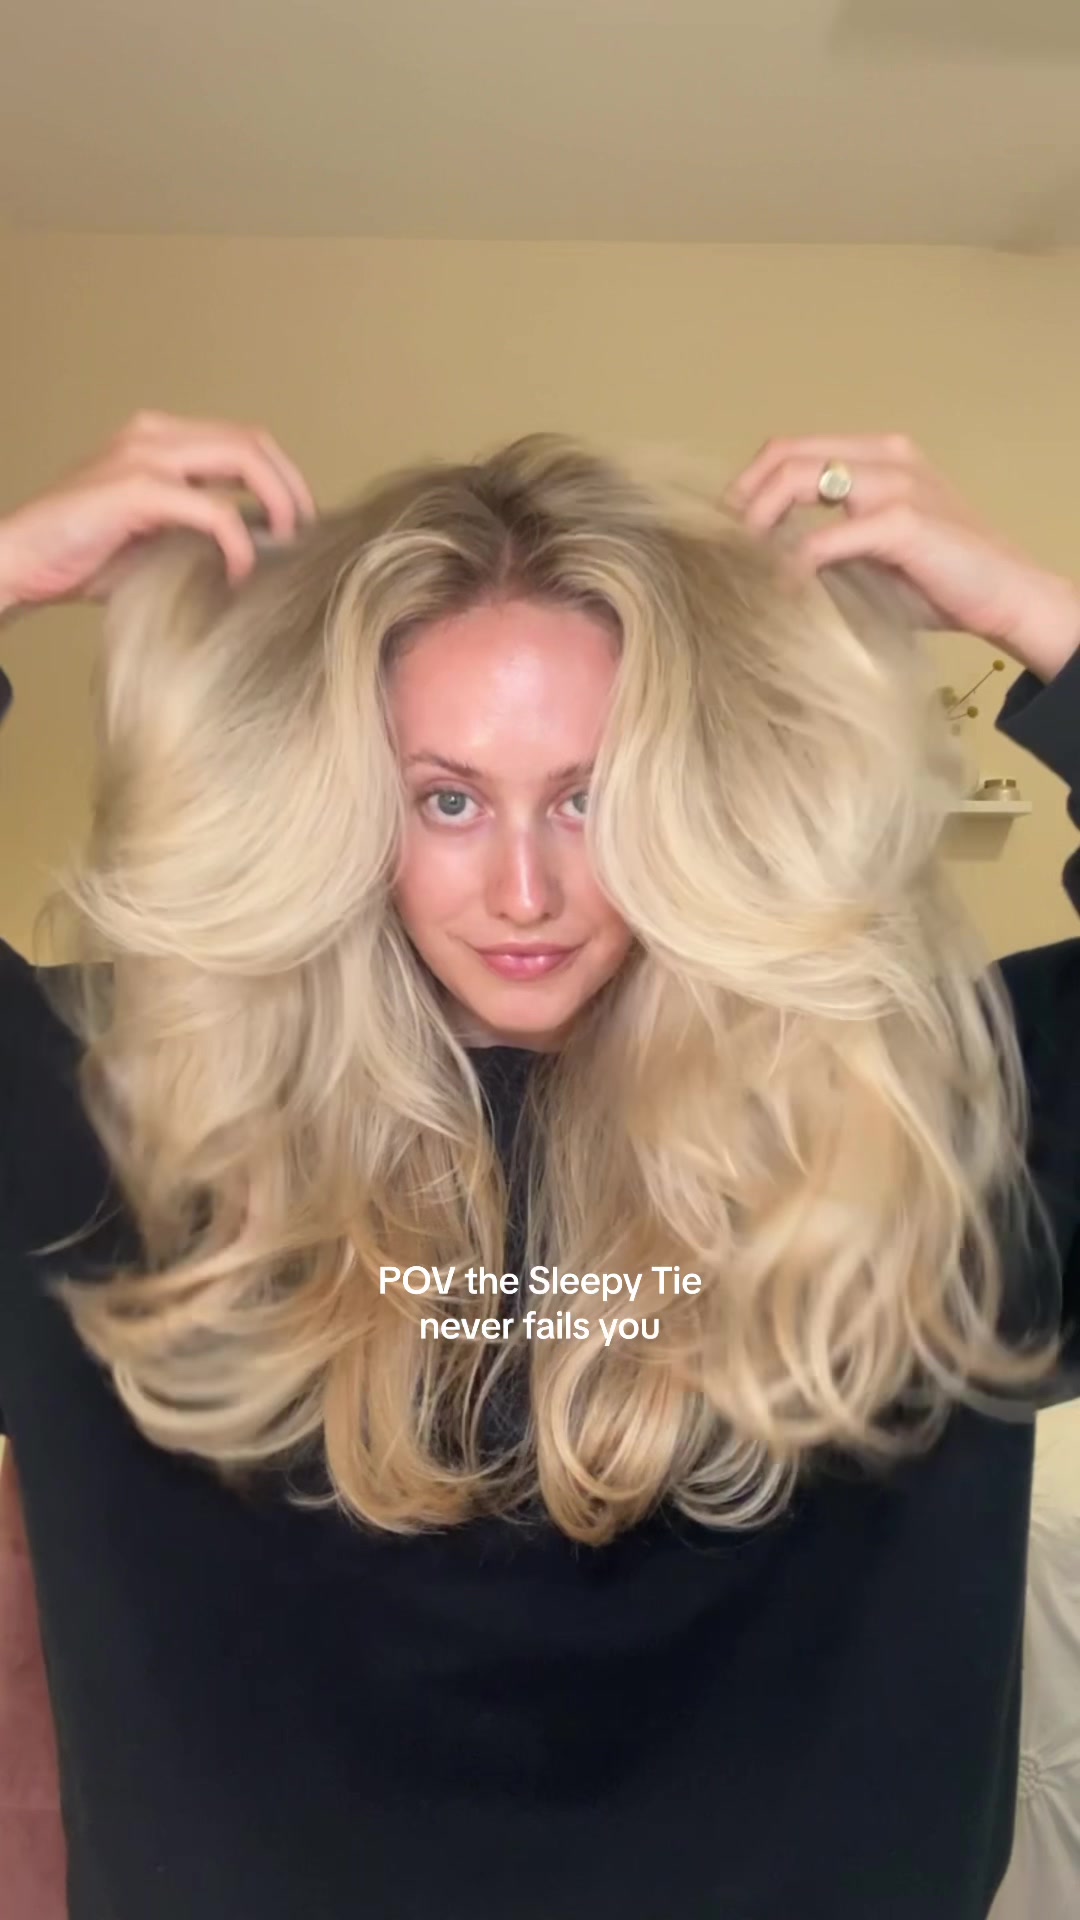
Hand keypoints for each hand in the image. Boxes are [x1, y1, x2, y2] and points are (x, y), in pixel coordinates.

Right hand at [0, 410, 314, 612]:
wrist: (19, 562)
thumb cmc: (82, 557)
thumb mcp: (155, 535)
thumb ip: (201, 528)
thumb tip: (262, 547)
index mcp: (159, 440)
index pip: (243, 440)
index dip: (283, 477)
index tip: (300, 522)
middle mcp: (154, 435)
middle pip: (254, 441)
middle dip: (293, 487)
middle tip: (306, 535)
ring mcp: (145, 457)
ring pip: (243, 459)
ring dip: (279, 504)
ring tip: (285, 546)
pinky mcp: (136, 490)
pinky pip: (214, 510)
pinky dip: (239, 543)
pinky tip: (239, 572)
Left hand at [726, 433, 1079, 682]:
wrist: (1009, 598)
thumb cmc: (942, 582)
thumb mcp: (873, 553)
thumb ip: (828, 543)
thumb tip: (765, 561)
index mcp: (879, 455)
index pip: (792, 449)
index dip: (748, 485)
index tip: (724, 530)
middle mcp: (886, 456)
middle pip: (785, 455)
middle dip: (741, 500)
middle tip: (720, 546)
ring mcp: (896, 484)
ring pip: (798, 480)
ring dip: (758, 523)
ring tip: (741, 562)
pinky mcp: (903, 521)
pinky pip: (826, 537)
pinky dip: (795, 564)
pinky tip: (782, 590)